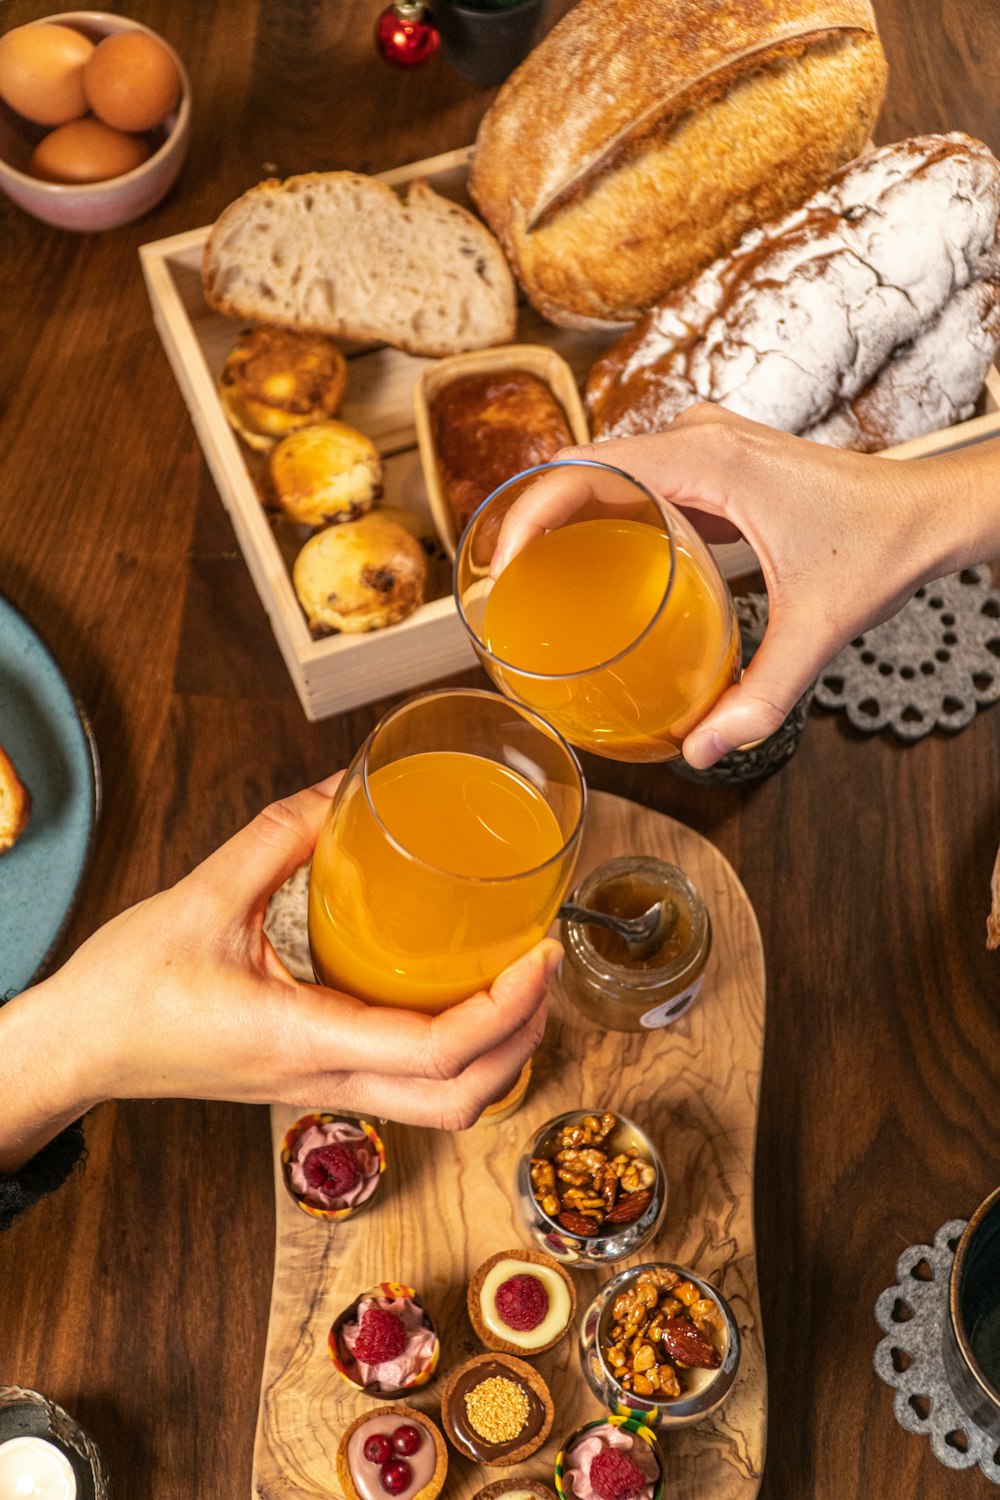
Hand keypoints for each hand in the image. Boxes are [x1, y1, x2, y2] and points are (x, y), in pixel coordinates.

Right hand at [0, 777, 559, 1169]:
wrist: (78, 1048)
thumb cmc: (127, 988)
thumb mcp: (200, 896)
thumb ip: (276, 836)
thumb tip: (344, 786)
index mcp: (303, 1040)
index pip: (435, 1053)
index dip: (505, 1010)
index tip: (540, 955)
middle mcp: (324, 1079)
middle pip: (461, 1101)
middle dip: (523, 1040)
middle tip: (545, 966)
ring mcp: (322, 1088)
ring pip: (441, 1105)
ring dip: (498, 1053)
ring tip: (517, 980)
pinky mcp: (316, 1079)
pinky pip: (410, 1086)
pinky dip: (458, 1052)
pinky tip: (457, 991)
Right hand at [496, 405, 988, 765]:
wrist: (931, 511)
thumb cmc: (882, 545)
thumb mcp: (817, 628)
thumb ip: (761, 694)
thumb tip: (703, 748)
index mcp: (711, 461)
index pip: (589, 466)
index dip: (532, 508)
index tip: (504, 558)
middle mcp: (702, 439)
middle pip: (588, 464)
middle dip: (536, 515)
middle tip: (506, 581)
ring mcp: (709, 445)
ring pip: (612, 466)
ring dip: (568, 510)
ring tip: (533, 572)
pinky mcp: (718, 464)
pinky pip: (642, 477)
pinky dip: (607, 510)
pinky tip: (594, 559)